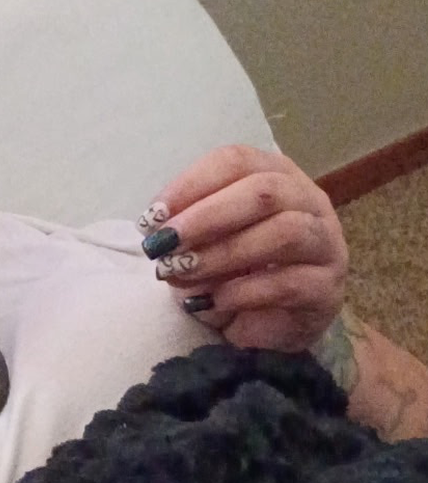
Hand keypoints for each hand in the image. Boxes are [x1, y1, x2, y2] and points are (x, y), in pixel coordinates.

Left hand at [136, 145, 347, 351]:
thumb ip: (186, 228)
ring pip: (284, 232)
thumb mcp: (202, 241)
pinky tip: (210, 302)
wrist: (268, 321)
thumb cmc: (234, 267)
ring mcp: (325, 243)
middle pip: (264, 191)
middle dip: (206, 217)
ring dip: (223, 253)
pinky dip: (241, 292)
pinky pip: (288, 284)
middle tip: (164, 244)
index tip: (153, 216)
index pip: (236, 161)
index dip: (191, 184)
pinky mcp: (327, 288)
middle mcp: (308, 200)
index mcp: (274, 174)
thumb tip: (158, 232)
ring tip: (182, 272)